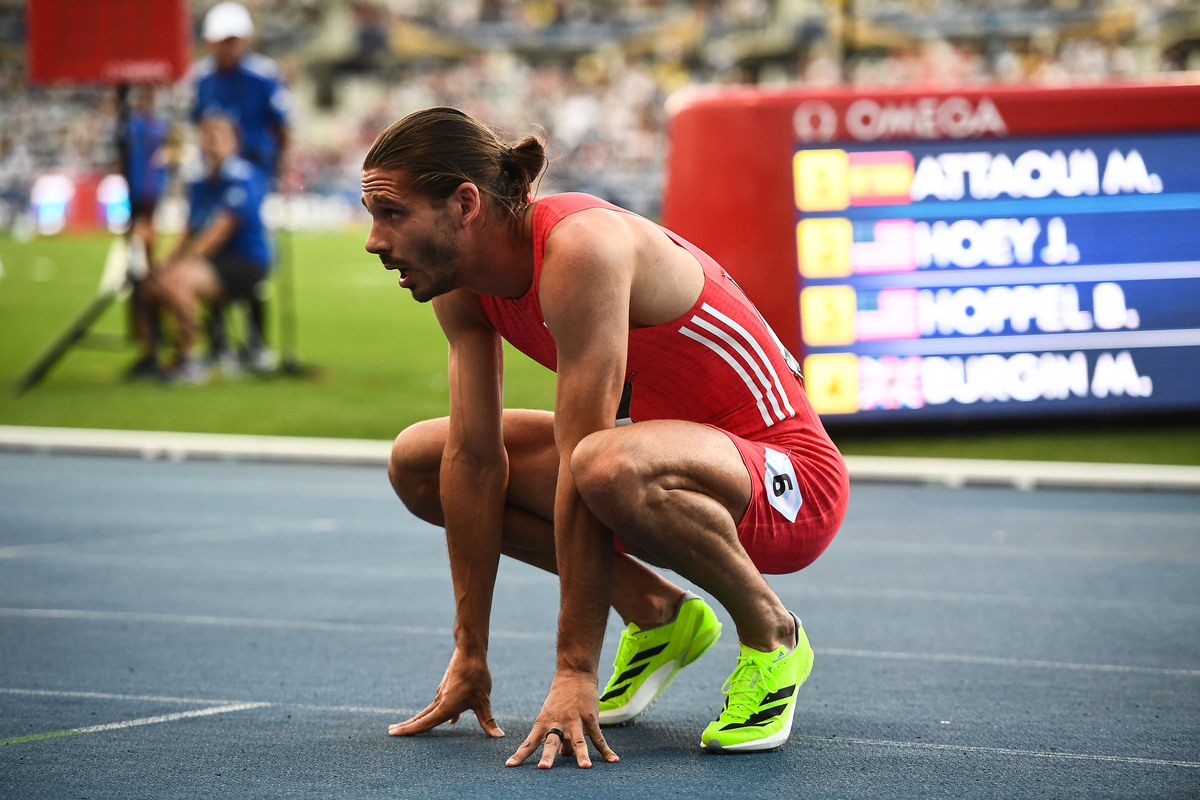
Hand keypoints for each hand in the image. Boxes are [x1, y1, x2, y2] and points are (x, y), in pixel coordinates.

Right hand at [388, 647, 503, 737]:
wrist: (470, 652)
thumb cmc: (476, 677)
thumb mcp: (483, 701)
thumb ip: (488, 720)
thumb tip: (499, 736)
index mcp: (445, 707)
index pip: (424, 723)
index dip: (409, 730)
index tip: (393, 733)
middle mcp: (440, 701)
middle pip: (421, 717)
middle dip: (407, 725)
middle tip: (391, 731)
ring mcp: (443, 692)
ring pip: (429, 709)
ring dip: (419, 718)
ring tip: (409, 725)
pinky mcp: (448, 686)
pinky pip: (440, 703)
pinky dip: (437, 712)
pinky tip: (451, 719)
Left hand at [505, 670, 618, 768]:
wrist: (574, 674)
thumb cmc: (560, 698)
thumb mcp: (551, 714)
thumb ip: (556, 735)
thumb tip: (564, 755)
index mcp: (543, 722)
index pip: (529, 742)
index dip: (520, 755)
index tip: (509, 766)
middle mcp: (557, 723)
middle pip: (551, 742)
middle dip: (548, 756)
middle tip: (544, 768)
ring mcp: (574, 721)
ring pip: (577, 740)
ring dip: (581, 754)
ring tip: (585, 767)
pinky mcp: (590, 719)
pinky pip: (598, 738)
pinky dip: (606, 751)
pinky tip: (613, 760)